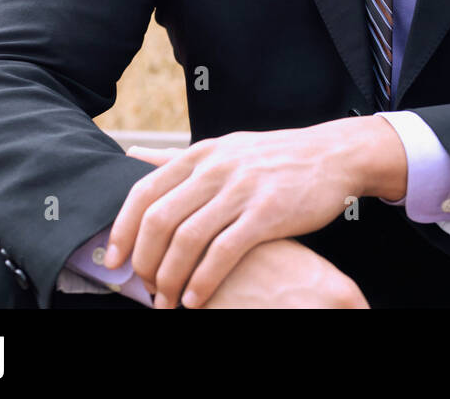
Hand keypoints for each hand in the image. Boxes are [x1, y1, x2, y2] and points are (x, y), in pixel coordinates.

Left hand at [105, 116, 405, 308]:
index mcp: (202, 154)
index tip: (115, 262)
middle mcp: (216, 168)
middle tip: (145, 288)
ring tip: (167, 302)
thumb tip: (132, 158)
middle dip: (145, 262)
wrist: (334, 155)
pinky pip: (222, 253)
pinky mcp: (266, 213)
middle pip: (159, 220)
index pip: (144, 193)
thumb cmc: (276, 158)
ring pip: (186, 239)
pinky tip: (196, 299)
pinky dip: (202, 281)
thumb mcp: (224, 148)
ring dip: (170, 278)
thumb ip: (178, 159)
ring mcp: (242, 190)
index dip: (123, 231)